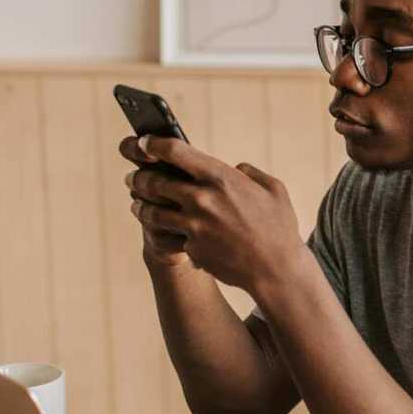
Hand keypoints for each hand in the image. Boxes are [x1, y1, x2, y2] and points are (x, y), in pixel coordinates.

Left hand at [122, 135, 305, 292]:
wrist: (277, 270)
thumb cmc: (279, 227)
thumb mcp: (273, 190)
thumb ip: (251, 173)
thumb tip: (236, 168)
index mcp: (220, 177)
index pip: (173, 151)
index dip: (151, 144)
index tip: (142, 143)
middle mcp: (202, 199)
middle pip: (154, 181)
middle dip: (138, 177)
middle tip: (133, 177)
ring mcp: (194, 226)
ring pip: (152, 211)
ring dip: (140, 205)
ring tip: (137, 203)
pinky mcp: (191, 249)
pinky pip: (168, 236)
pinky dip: (160, 232)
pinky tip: (158, 229)